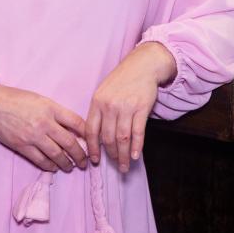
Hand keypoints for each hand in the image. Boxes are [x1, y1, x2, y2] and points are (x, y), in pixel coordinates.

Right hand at [0, 84, 86, 171]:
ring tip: (71, 167)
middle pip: (70, 142)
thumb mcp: (41, 100)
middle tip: (85, 161)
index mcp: (51, 108)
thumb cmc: (17, 99)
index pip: (76, 122)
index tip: (92, 141)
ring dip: (67, 163)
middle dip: (80, 155)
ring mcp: (33, 136)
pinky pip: (40, 160)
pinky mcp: (22, 146)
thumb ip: (56, 113)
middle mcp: (44, 123)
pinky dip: (50, 166)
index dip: (87, 134)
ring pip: (57, 155)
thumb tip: (72, 129)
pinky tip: (54, 167)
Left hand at [85, 42, 175, 172]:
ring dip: (123, 155)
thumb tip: (95, 137)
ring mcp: (126, 107)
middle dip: (111, 155)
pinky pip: (138, 132)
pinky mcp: (141, 108)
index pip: (91, 130)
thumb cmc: (121, 80)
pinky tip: (135, 156)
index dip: (92, 148)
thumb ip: (99, 112)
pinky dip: (136, 146)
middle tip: (115, 166)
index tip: (94, 160)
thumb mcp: (103, 92)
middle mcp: (109, 106)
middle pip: (107, 137)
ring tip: (124, 166)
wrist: (142, 66)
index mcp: (97, 102)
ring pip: (122, 138)